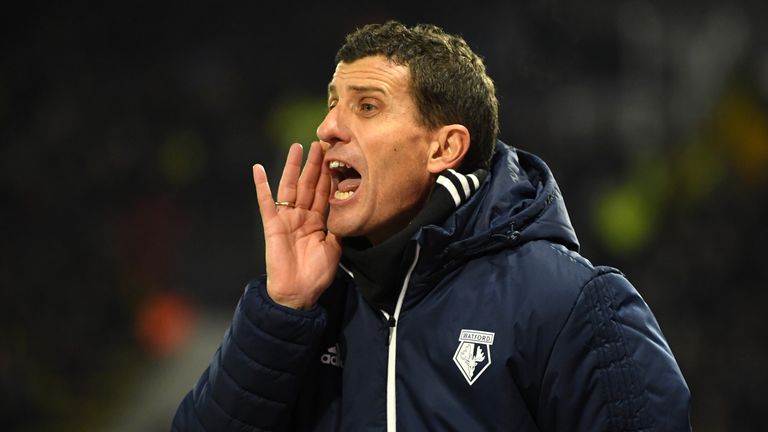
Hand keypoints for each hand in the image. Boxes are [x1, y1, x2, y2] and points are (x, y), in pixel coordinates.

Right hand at [252, 141, 341, 309]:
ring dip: (292, 167)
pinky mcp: (272, 225)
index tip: (334, 157)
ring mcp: (286, 219)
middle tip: (319, 143)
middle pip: (308, 185)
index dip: (328, 175)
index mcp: (316, 222)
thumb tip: (350, 212)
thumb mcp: (335, 248)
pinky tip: (259, 169)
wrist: (298, 293)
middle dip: (314, 164)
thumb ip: (338, 228)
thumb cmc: (316, 274)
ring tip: (296, 148)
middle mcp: (301, 216)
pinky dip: (262, 186)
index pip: (323, 193)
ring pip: (290, 187)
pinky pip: (266, 203)